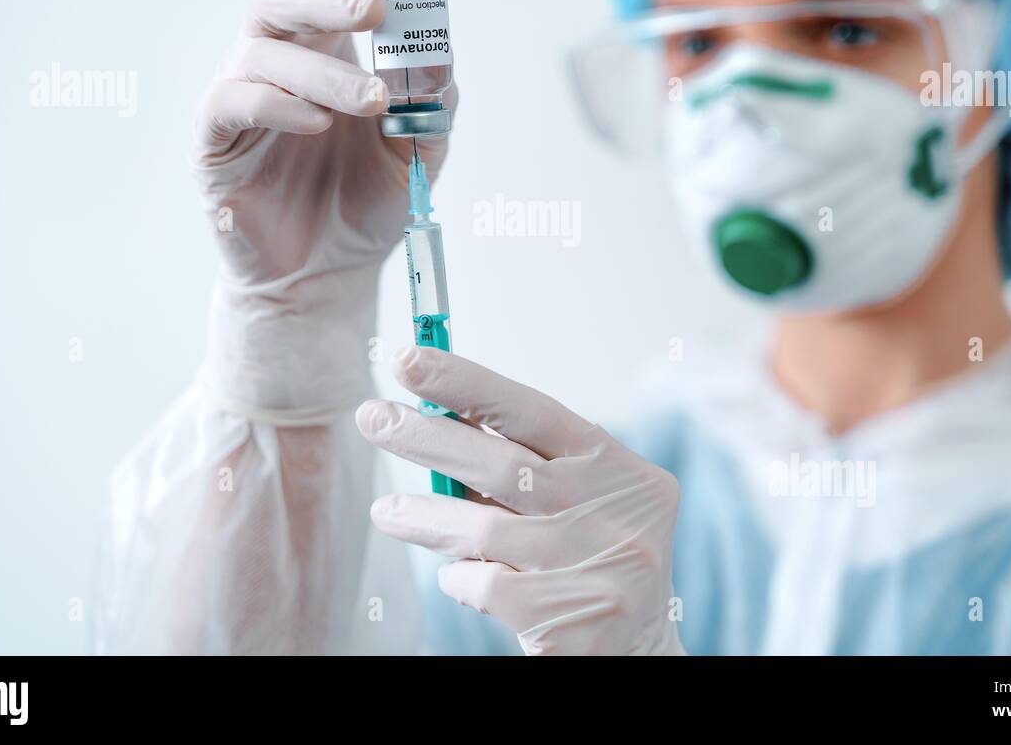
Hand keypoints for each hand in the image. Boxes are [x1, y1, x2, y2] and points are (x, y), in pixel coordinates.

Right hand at [192, 0, 453, 412]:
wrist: (324, 280)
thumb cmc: (364, 208)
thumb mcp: (415, 155)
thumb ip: (429, 107)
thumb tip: (441, 58)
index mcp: (327, 54)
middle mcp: (279, 63)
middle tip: (376, 7)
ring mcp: (241, 98)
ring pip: (264, 51)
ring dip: (323, 70)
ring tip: (371, 102)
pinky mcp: (215, 143)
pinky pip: (233, 102)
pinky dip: (277, 105)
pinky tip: (316, 124)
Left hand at [356, 347, 684, 654]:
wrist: (637, 652)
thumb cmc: (592, 559)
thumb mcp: (581, 500)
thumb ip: (527, 468)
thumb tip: (436, 423)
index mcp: (619, 469)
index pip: (533, 410)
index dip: (466, 382)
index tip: (409, 359)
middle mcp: (615, 513)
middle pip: (502, 463)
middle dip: (427, 436)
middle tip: (373, 417)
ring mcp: (595, 568)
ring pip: (482, 529)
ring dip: (424, 517)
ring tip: (387, 512)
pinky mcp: (568, 621)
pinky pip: (485, 586)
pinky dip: (460, 578)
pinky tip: (460, 577)